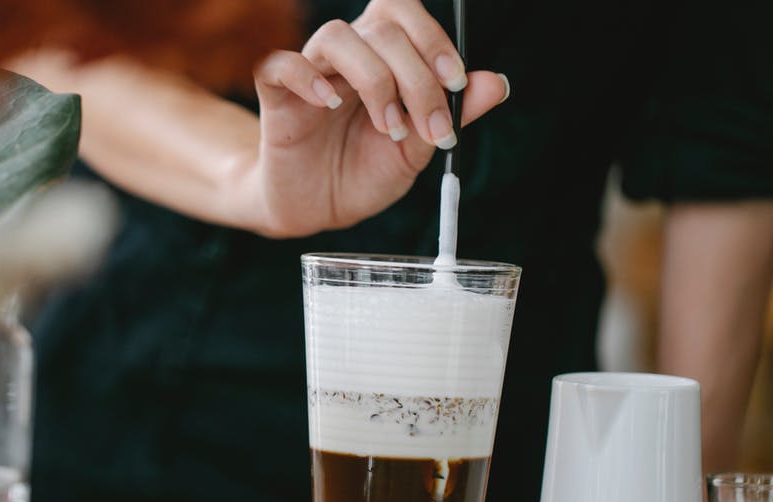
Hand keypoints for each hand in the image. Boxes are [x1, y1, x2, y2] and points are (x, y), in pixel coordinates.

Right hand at [248, 0, 508, 236]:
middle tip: (430, 125)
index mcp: (383, 58)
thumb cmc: (364, 172)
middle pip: (380, 27)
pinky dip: (306, 77)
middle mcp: (348, 56)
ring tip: (388, 126)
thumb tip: (496, 84)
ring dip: (373, 79)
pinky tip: (329, 103)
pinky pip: (279, 65)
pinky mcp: (276, 99)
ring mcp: (310, 73)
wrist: (321, 210)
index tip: (455, 83)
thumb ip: (452, 114)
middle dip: (416, 76)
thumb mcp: (418, 148)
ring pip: (336, 36)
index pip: (405, 15)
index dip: (432, 38)